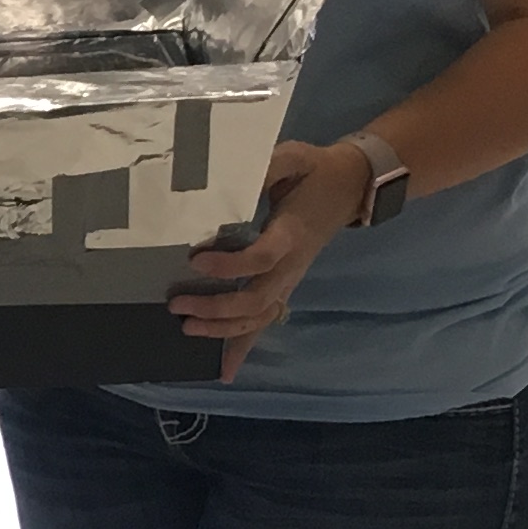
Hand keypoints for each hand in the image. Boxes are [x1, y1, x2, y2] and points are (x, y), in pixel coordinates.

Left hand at [170, 139, 369, 379]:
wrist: (350, 186)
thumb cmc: (315, 170)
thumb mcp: (292, 157)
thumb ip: (267, 165)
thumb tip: (228, 176)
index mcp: (291, 234)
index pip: (262, 258)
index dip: (230, 264)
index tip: (195, 259)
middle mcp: (292, 264)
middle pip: (256, 300)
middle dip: (216, 308)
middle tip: (176, 304)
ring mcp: (289, 279)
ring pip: (260, 317)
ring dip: (224, 330)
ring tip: (187, 328)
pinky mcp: (284, 285)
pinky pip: (265, 321)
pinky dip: (244, 347)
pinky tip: (225, 371)